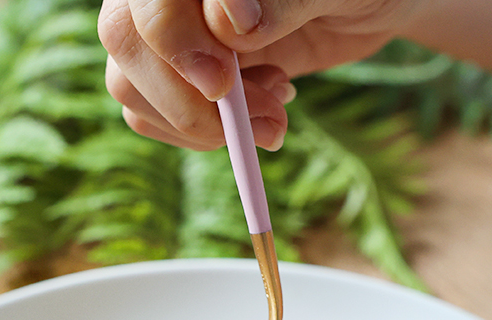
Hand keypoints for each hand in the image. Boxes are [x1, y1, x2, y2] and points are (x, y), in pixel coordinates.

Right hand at [98, 0, 421, 150]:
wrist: (366, 7)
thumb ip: (284, 0)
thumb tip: (228, 23)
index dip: (176, 39)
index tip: (224, 83)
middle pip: (126, 41)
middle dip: (189, 97)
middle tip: (262, 120)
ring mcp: (168, 30)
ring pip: (130, 85)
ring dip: (201, 122)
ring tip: (274, 113)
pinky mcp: (178, 72)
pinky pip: (152, 115)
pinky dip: (203, 134)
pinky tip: (259, 112)